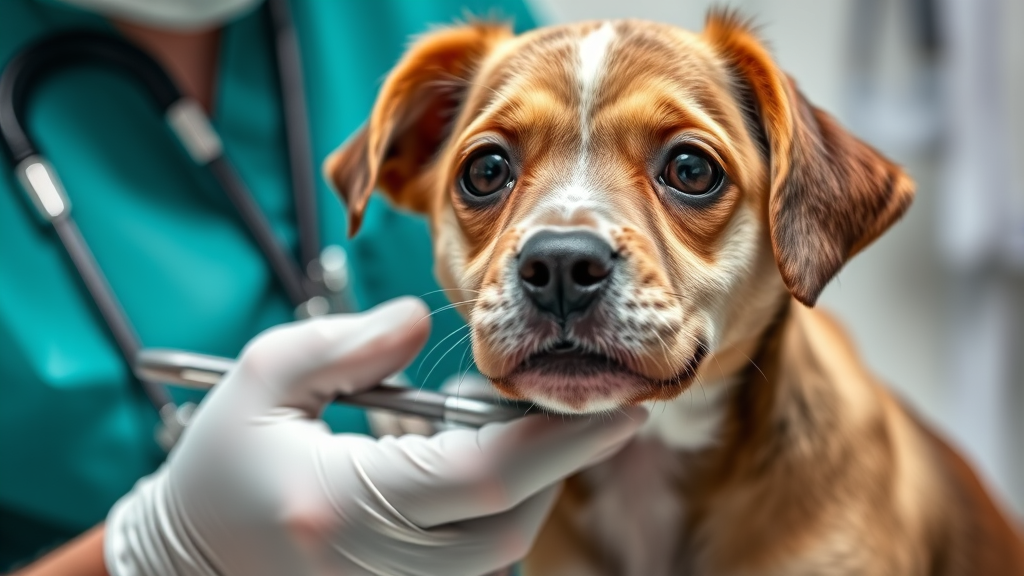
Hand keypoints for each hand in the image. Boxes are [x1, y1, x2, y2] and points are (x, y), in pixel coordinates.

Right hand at [105, 298, 646, 575]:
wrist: (193, 556)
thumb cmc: (223, 463)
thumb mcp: (265, 377)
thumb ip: (347, 344)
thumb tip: (418, 322)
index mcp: (342, 508)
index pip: (481, 480)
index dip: (560, 444)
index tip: (622, 409)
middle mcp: (375, 566)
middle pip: (509, 525)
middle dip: (557, 461)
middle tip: (575, 402)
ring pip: (501, 547)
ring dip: (530, 481)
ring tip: (518, 422)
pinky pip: (478, 560)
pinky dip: (499, 508)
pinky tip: (480, 459)